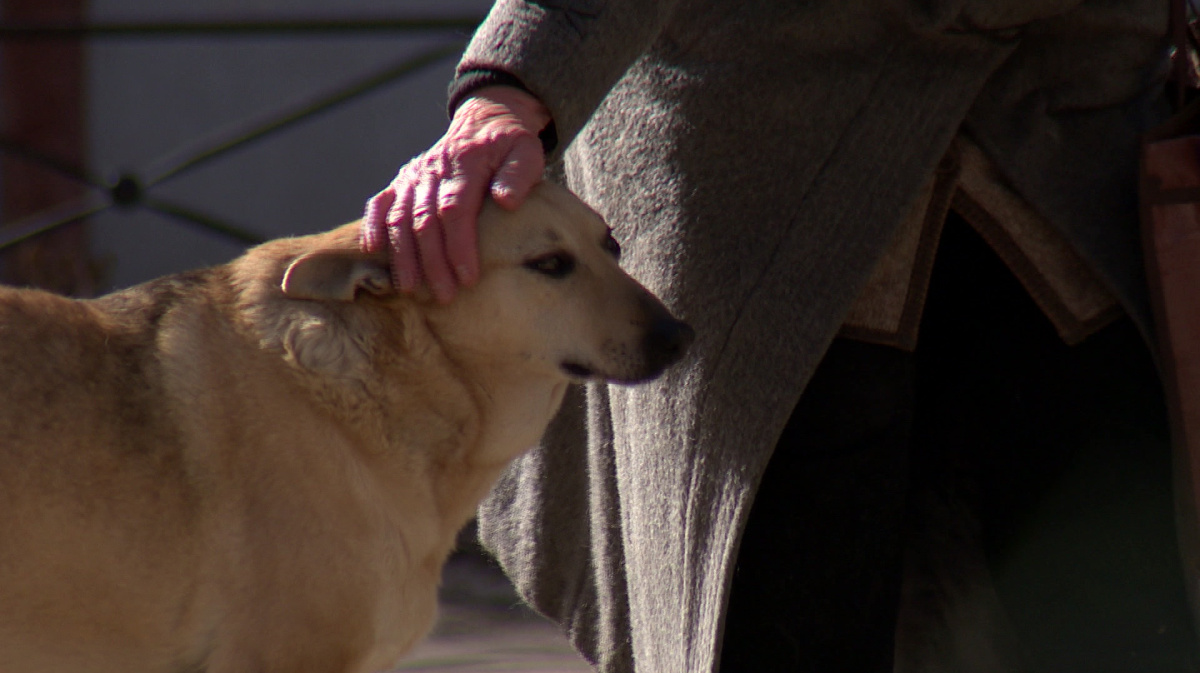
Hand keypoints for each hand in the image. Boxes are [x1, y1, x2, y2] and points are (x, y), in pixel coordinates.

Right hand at [361, 86, 550, 302]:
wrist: (485, 121)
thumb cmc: (510, 145)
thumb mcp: (527, 152)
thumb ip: (518, 175)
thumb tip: (506, 201)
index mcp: (465, 163)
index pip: (456, 210)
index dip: (459, 246)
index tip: (468, 278)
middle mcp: (433, 169)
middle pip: (425, 221)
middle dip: (432, 262)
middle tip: (444, 296)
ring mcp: (414, 175)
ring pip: (400, 217)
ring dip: (403, 255)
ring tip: (410, 289)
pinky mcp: (402, 181)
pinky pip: (380, 204)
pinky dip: (374, 227)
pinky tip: (373, 253)